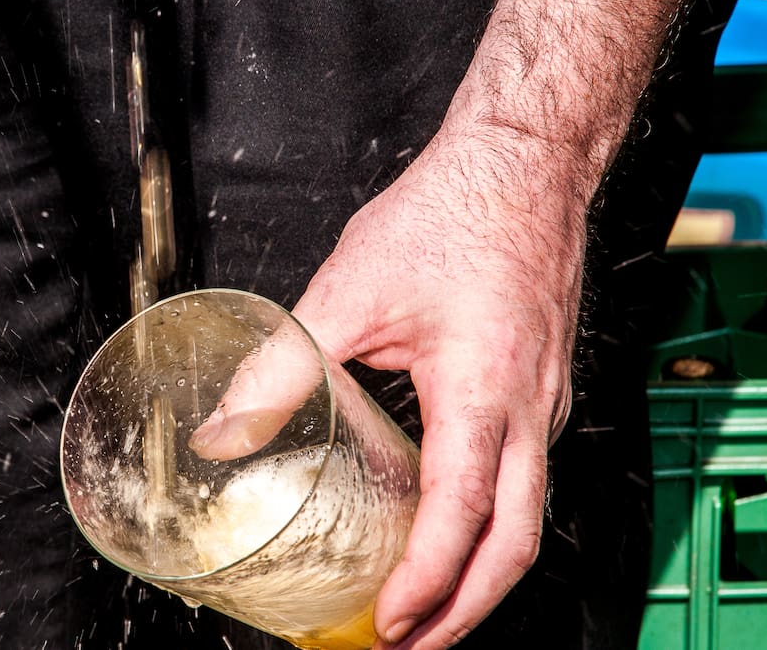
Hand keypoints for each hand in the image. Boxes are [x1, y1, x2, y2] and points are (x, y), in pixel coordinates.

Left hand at [289, 125, 581, 648]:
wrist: (524, 165)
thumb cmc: (448, 215)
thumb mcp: (348, 292)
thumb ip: (282, 366)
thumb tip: (223, 431)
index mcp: (484, 388)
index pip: (465, 511)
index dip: (429, 580)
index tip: (389, 624)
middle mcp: (528, 409)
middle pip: (518, 543)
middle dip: (466, 612)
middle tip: (407, 646)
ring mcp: (543, 404)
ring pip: (528, 519)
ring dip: (478, 579)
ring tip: (422, 612)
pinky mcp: (539, 393)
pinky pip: (525, 482)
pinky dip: (487, 530)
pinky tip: (441, 534)